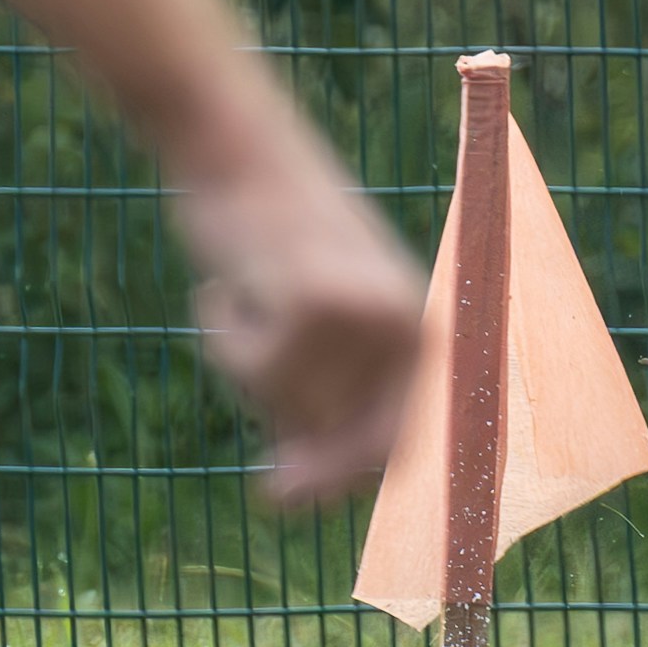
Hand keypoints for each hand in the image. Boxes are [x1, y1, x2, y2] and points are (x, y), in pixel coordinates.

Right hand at [177, 139, 427, 515]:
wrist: (237, 148)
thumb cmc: (270, 243)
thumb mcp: (311, 334)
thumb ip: (315, 413)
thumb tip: (287, 498)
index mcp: (423, 333)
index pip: (400, 450)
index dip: (344, 482)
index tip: (281, 493)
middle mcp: (411, 327)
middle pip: (337, 440)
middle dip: (280, 413)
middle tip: (249, 351)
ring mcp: (368, 317)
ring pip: (289, 405)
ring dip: (245, 367)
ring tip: (247, 296)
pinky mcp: (316, 302)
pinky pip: (253, 368)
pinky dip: (223, 336)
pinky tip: (227, 286)